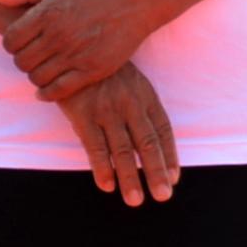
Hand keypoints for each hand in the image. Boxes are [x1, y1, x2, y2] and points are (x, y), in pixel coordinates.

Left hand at [0, 0, 162, 99]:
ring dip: (36, 76)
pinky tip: (48, 88)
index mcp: (47, 13)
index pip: (10, 41)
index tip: (22, 43)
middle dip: (23, 60)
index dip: (12, 44)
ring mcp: (75, 54)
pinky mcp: (92, 70)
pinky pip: (58, 90)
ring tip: (45, 68)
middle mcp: (58, 35)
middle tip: (35, 56)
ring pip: (37, 78)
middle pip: (21, 62)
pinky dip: (48, 93)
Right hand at [54, 62, 180, 204]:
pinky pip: (95, 146)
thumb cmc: (104, 68)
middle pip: (147, 144)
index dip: (169, 155)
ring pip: (122, 150)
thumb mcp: (130, 80)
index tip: (174, 177)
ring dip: (129, 178)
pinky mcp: (83, 114)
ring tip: (135, 200)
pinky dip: (102, 167)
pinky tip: (107, 185)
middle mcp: (130, 104)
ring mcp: (107, 110)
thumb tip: (151, 136)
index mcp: (145, 96)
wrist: (72, 46)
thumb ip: (140, 105)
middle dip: (156, 172)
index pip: (163, 130)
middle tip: (164, 196)